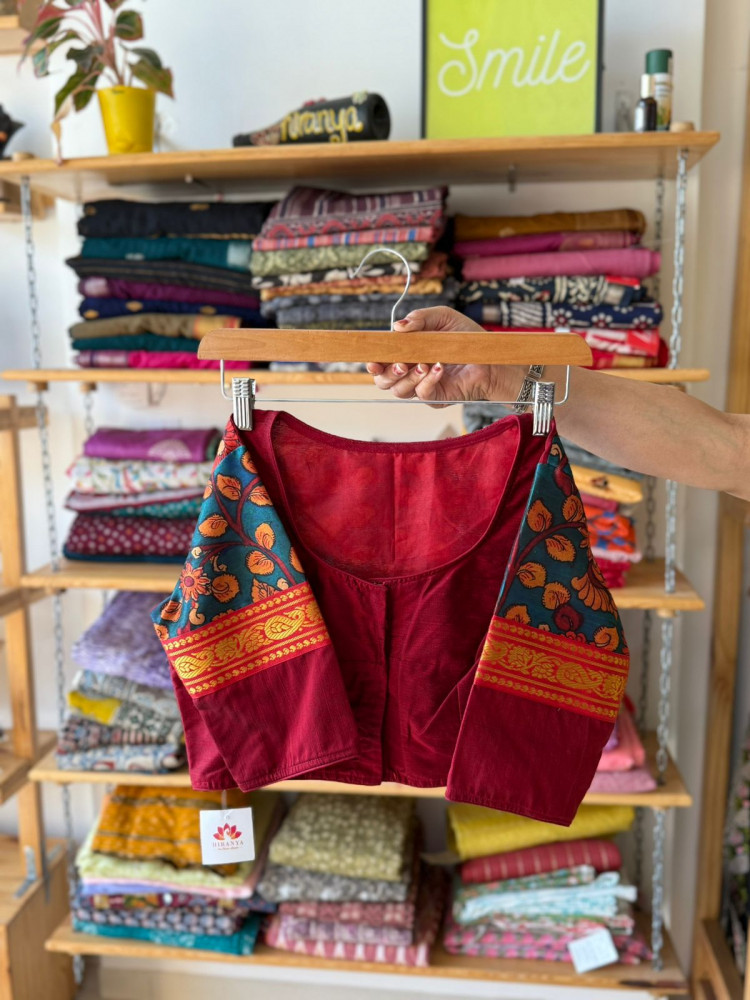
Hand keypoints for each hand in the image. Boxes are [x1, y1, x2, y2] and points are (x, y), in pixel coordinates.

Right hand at [366, 306, 521, 404]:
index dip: (372, 362)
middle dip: (387, 373)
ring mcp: (421, 387)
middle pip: (383, 381)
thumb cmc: (466, 337)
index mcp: (406, 353)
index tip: (372, 359)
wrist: (490, 356)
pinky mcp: (436, 398)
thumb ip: (419, 318)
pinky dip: (427, 381)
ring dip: (408, 377)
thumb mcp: (442, 318)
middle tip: (401, 363)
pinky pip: (422, 394)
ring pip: (399, 391)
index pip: (380, 363)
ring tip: (424, 364)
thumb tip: (397, 327)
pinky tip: (438, 368)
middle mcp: (410, 373)